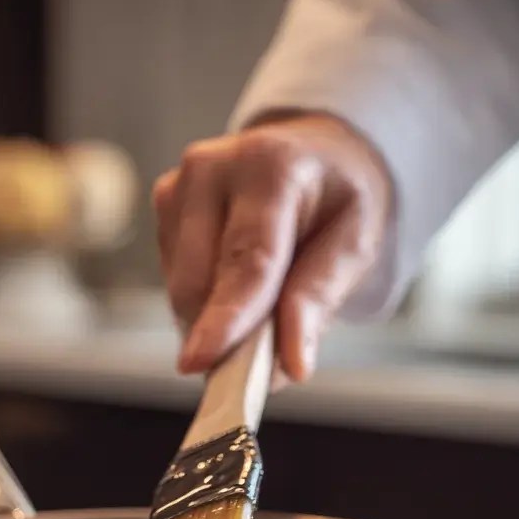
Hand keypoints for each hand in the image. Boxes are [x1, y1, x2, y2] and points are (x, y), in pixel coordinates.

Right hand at [153, 112, 393, 382]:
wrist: (314, 156)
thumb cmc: (337, 200)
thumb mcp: (354, 244)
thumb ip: (318, 300)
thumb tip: (289, 363)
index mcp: (272, 168)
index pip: (245, 257)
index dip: (224, 317)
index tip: (201, 362)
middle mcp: (213, 168)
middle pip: (200, 282)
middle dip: (224, 334)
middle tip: (261, 358)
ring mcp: (179, 185)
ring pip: (182, 289)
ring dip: (215, 317)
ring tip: (261, 297)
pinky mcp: (164, 204)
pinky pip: (175, 280)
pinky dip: (205, 298)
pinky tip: (235, 277)